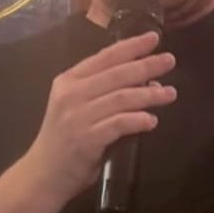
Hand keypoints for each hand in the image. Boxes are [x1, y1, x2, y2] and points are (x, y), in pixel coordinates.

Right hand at [20, 31, 176, 204]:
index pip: (104, 57)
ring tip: (170, 94)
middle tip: (170, 61)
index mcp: (68, 81)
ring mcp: (78, 117)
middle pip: (116, 74)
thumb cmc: (64, 139)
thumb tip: (147, 82)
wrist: (43, 174)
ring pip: (122, 98)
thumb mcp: (75, 106)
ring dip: (149, 95)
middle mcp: (71, 94)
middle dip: (146, 65)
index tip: (154, 38)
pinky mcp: (87, 139)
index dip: (131, 46)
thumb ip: (104, 92)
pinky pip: (119, 124)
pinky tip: (152, 121)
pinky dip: (138, 120)